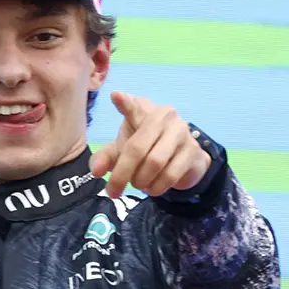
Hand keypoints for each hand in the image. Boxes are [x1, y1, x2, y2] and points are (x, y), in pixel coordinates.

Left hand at [89, 92, 211, 198]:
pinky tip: (152, 188)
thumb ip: (105, 158)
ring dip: (141, 181)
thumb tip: (96, 171)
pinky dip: (156, 187)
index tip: (115, 96)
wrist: (183, 162)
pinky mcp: (192, 151)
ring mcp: (181, 132)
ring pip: (154, 163)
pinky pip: (170, 175)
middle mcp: (164, 117)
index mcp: (143, 112)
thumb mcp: (121, 151)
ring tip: (138, 184)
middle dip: (121, 174)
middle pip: (137, 149)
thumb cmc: (146, 149)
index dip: (126, 104)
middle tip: (112, 191)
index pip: (133, 108)